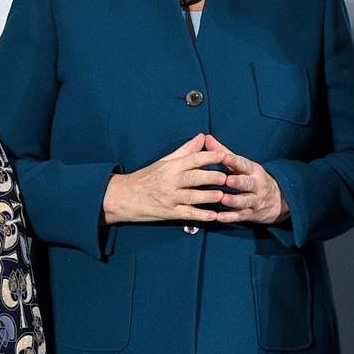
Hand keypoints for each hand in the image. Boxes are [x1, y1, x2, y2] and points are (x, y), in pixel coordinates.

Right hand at [102, 137, 228, 223]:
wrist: (124, 196)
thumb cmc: (146, 178)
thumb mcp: (164, 161)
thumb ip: (185, 150)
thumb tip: (202, 137)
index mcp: (170, 167)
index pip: (193, 159)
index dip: (210, 156)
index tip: (225, 155)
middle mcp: (170, 182)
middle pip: (195, 178)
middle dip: (213, 177)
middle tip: (229, 177)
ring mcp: (170, 198)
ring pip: (193, 197)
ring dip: (210, 196)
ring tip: (224, 195)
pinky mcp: (169, 213)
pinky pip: (188, 214)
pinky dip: (202, 215)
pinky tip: (214, 216)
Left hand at [201, 135, 287, 224]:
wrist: (278, 200)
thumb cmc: (253, 178)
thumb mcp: (243, 165)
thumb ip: (224, 152)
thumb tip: (206, 138)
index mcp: (253, 170)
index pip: (244, 164)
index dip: (234, 161)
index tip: (224, 157)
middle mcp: (256, 185)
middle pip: (247, 183)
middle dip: (238, 181)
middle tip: (227, 180)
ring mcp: (254, 200)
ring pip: (244, 201)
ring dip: (233, 200)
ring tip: (223, 199)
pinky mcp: (251, 214)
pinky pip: (240, 216)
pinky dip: (229, 217)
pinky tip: (219, 217)